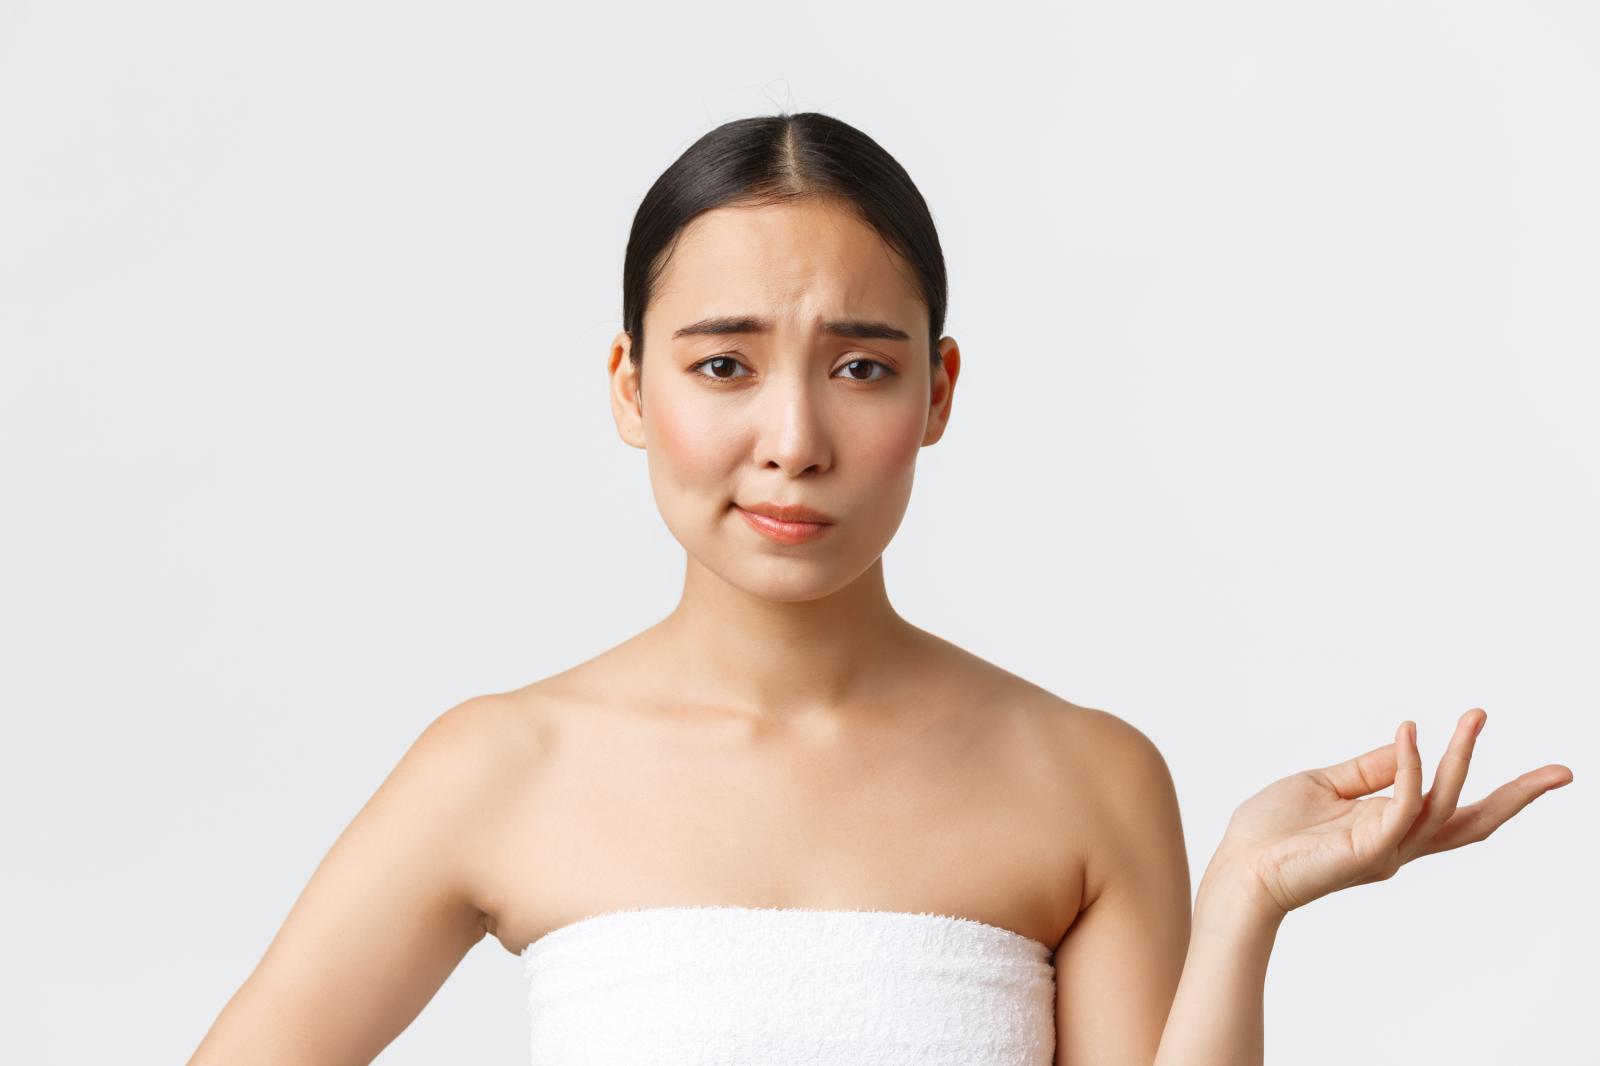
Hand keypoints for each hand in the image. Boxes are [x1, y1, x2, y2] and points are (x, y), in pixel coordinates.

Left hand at [1207, 709, 1573, 918]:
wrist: (1238, 870)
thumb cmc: (1271, 832)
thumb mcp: (1324, 786)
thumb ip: (1368, 770)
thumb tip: (1409, 741)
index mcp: (1389, 830)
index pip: (1450, 809)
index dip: (1486, 785)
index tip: (1507, 750)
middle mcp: (1397, 844)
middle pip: (1474, 823)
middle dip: (1518, 797)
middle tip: (1562, 772)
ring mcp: (1386, 849)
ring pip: (1443, 805)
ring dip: (1462, 759)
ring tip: (1475, 718)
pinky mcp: (1368, 848)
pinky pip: (1403, 804)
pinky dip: (1411, 766)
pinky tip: (1410, 732)